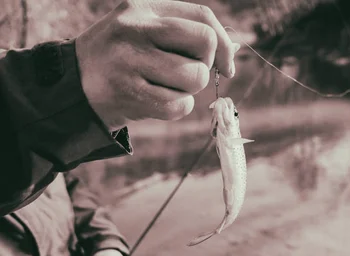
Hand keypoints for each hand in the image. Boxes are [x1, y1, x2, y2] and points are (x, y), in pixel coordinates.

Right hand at [75, 0, 238, 129]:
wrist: (73, 87)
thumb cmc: (122, 58)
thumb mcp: (146, 32)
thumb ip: (187, 34)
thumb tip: (233, 48)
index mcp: (142, 8)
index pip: (203, 16)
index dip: (224, 43)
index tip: (227, 65)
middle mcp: (135, 29)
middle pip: (204, 43)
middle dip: (206, 64)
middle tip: (187, 73)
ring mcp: (130, 61)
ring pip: (195, 77)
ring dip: (189, 90)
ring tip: (165, 87)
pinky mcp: (128, 93)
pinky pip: (179, 106)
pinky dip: (176, 108)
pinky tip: (155, 101)